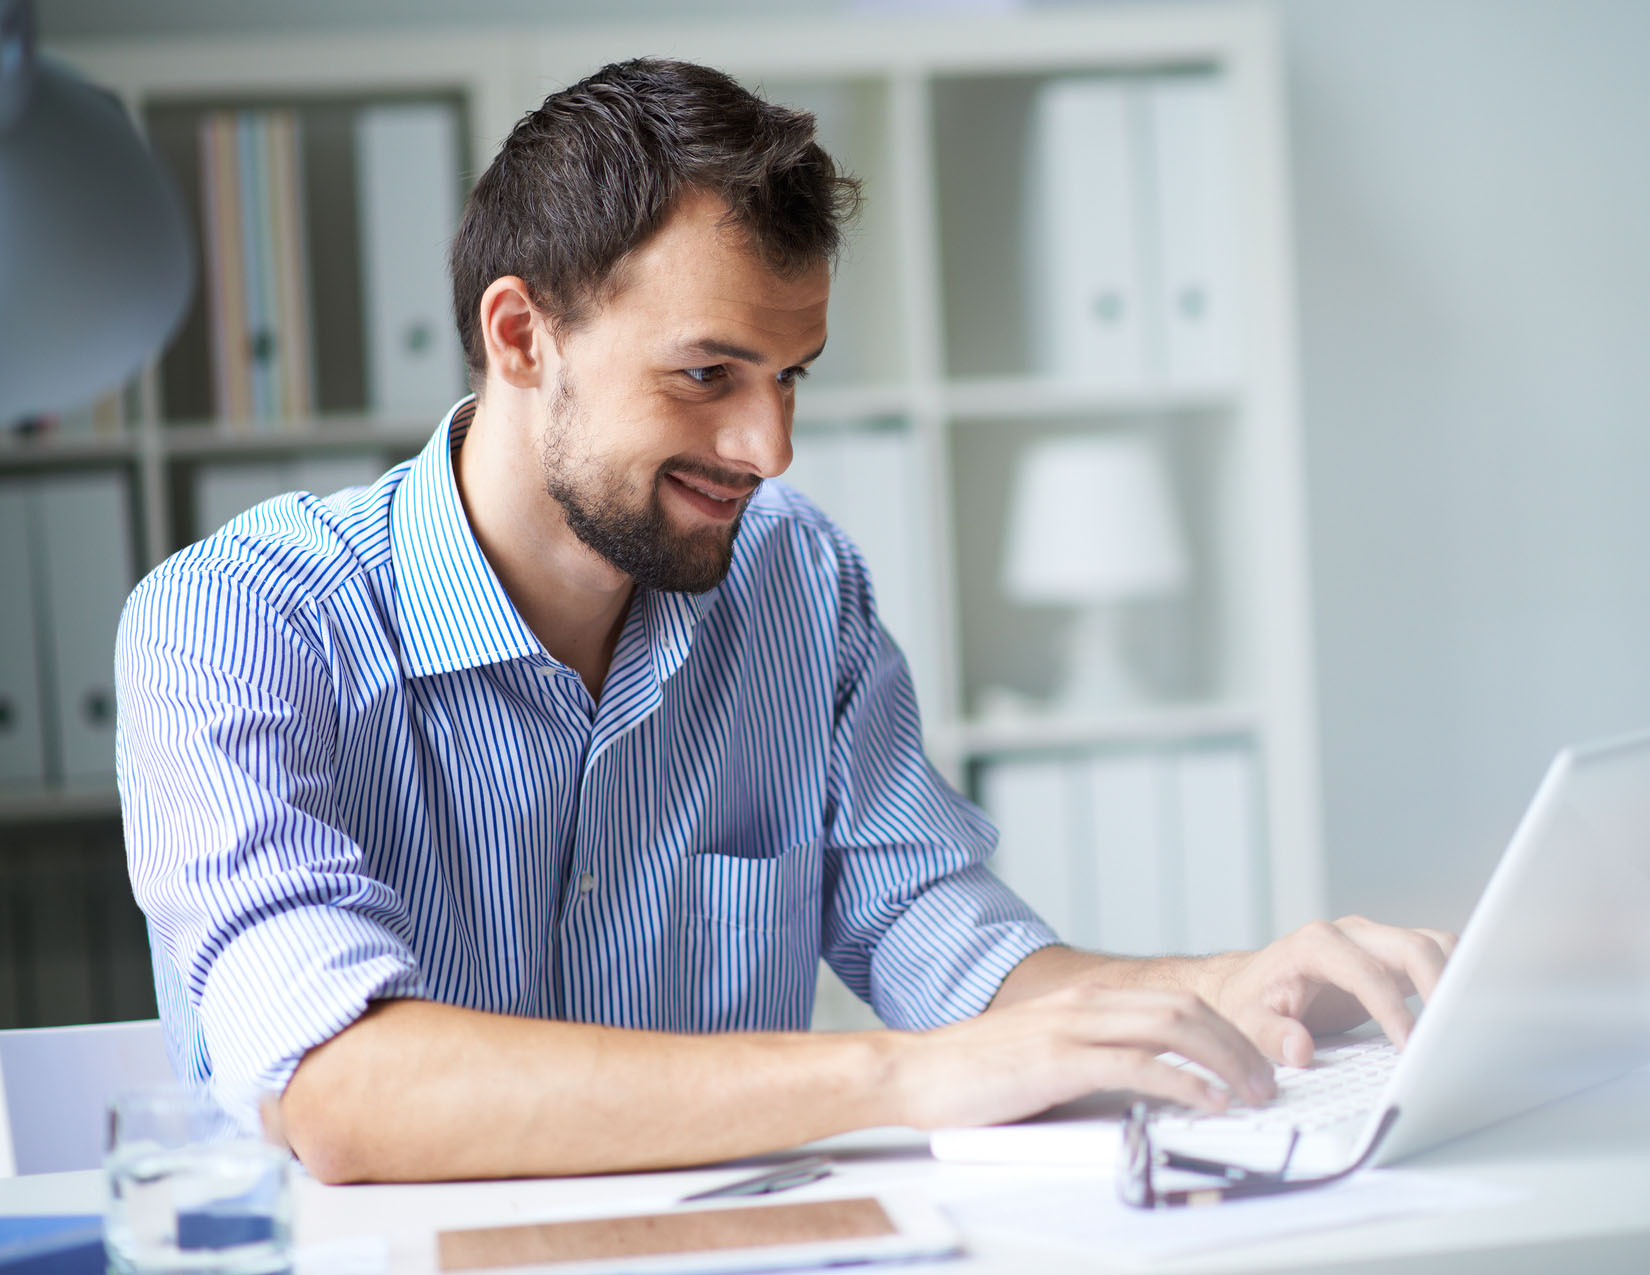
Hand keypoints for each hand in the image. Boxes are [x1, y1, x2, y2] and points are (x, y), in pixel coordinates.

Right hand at [890, 983, 1277, 1130]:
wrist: (913, 1073)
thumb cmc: (974, 1075)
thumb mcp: (1043, 1056)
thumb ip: (1091, 1060)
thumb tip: (1148, 1089)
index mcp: (1083, 1001)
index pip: (1173, 1002)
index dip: (1224, 1030)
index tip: (1252, 1062)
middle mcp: (1083, 1004)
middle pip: (1184, 1008)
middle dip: (1236, 1043)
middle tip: (1267, 1080)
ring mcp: (1071, 1028)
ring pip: (1172, 1027)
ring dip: (1222, 1059)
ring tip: (1251, 1093)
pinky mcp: (1058, 1060)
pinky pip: (1137, 1064)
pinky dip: (1182, 1081)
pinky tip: (1206, 1102)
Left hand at [1209, 915, 1457, 1067]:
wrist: (1249, 984)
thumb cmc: (1249, 1001)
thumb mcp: (1246, 1021)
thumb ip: (1269, 1035)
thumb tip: (1299, 1050)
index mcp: (1314, 945)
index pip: (1366, 973)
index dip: (1392, 1010)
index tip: (1410, 1047)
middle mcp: (1348, 935)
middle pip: (1411, 946)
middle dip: (1442, 986)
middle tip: (1455, 1034)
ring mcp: (1373, 941)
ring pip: (1432, 945)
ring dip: (1456, 978)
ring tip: (1469, 1022)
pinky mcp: (1390, 955)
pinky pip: (1434, 956)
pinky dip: (1455, 976)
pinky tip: (1462, 1011)